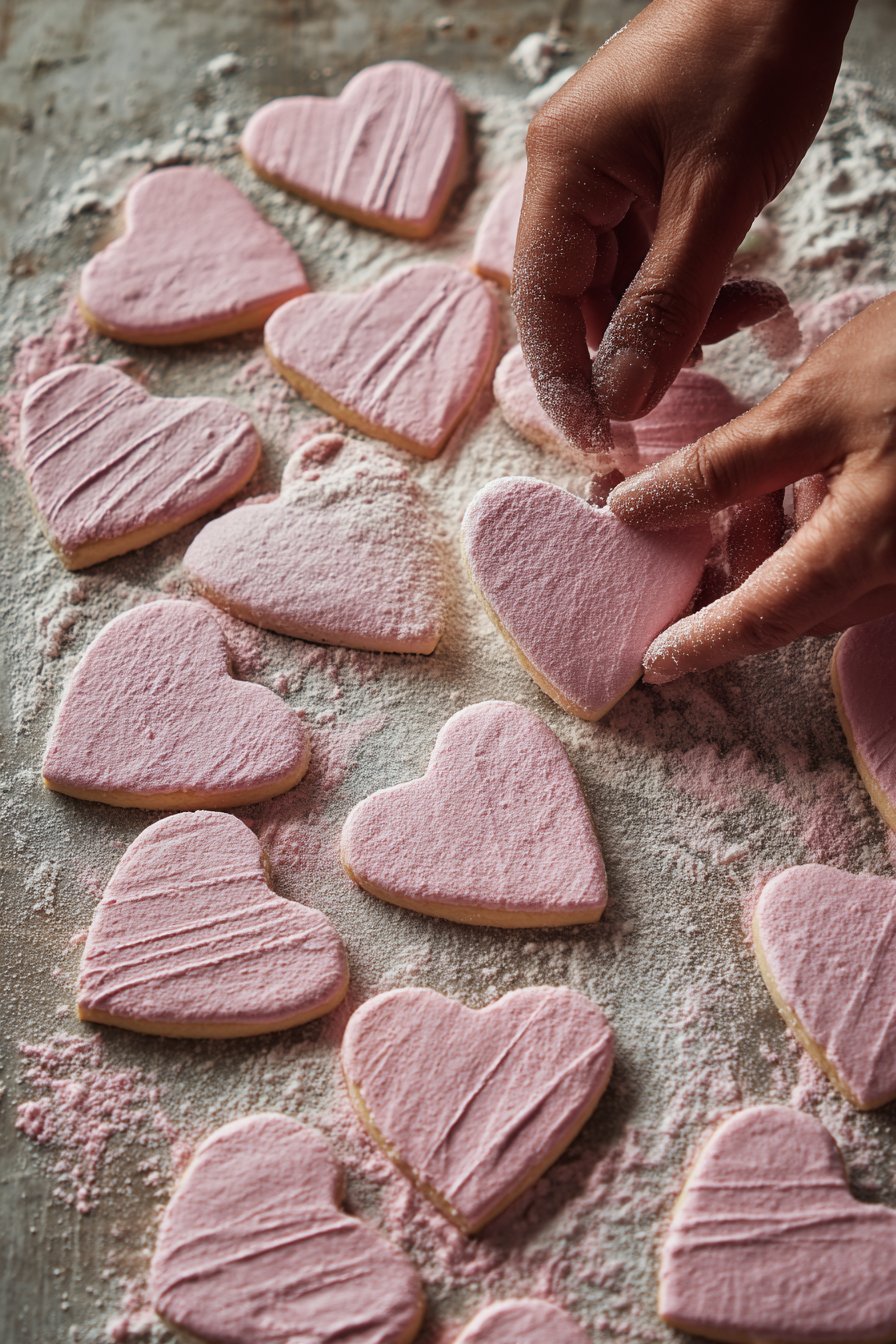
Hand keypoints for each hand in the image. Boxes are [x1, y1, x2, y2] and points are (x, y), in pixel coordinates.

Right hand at [513, 0, 855, 450]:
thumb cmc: (753, 53)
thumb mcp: (715, 195)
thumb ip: (667, 304)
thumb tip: (623, 398)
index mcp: (562, 173)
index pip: (543, 308)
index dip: (566, 384)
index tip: (602, 445)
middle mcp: (568, 177)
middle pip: (577, 302)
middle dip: (630, 351)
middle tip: (681, 397)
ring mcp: (604, 174)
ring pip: (618, 284)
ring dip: (671, 318)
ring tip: (740, 315)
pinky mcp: (642, 173)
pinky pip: (648, 255)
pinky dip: (686, 286)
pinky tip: (735, 292)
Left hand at [606, 293, 895, 681]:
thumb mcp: (811, 404)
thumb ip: (721, 467)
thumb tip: (636, 509)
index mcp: (870, 548)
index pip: (769, 617)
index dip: (705, 642)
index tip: (656, 662)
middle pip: (796, 607)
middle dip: (729, 587)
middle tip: (668, 546)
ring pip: (829, 585)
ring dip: (773, 559)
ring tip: (728, 505)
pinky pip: (861, 558)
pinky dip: (814, 538)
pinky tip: (794, 488)